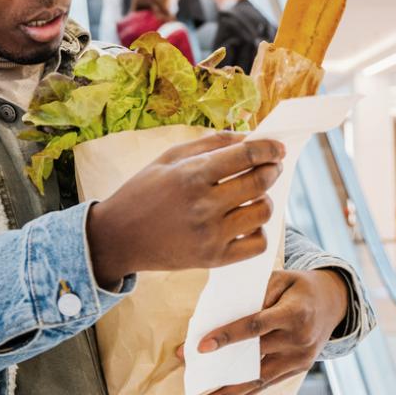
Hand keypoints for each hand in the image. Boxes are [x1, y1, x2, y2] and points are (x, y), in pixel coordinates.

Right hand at [87, 133, 284, 286]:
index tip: (277, 147)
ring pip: (262, 212)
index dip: (268, 148)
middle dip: (272, 170)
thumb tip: (248, 137)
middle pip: (259, 183)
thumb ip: (209, 144)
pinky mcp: (214, 259)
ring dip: (264, 199)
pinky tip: (246, 221)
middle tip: (271, 166)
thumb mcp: (168, 158)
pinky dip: (258, 229)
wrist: (119, 237)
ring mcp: (210, 235)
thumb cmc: (143, 191)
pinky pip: (257, 243)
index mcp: (191, 175)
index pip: (245, 156)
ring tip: (253, 195)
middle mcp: (203, 206)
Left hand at [180, 269, 349, 393]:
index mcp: (295, 312)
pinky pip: (270, 381)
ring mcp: (301, 357)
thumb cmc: (299, 286)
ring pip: (261, 376)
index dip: (228, 336)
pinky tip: (227, 393)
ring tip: (206, 394)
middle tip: (191, 366)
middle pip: (254, 355)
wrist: (334, 302)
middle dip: (221, 362)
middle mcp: (299, 339)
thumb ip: (256, 293)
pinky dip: (248, 389)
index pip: (255, 326)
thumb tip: (226, 312)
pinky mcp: (300, 368)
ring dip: (232, 388)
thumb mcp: (281, 278)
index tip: (202, 345)